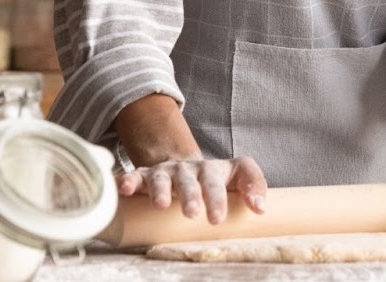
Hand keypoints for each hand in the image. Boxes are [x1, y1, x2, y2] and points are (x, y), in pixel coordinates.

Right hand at [116, 156, 267, 224]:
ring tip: (161, 204)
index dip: (218, 198)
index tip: (217, 219)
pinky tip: (124, 189)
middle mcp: (188, 169)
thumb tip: (261, 208)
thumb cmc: (214, 178)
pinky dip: (128, 181)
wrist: (183, 166)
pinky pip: (135, 176)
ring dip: (161, 190)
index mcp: (212, 170)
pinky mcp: (145, 176)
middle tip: (192, 213)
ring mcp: (166, 172)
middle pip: (190, 179)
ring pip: (162, 178)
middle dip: (191, 195)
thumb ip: (253, 185)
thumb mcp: (237, 176)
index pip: (216, 181)